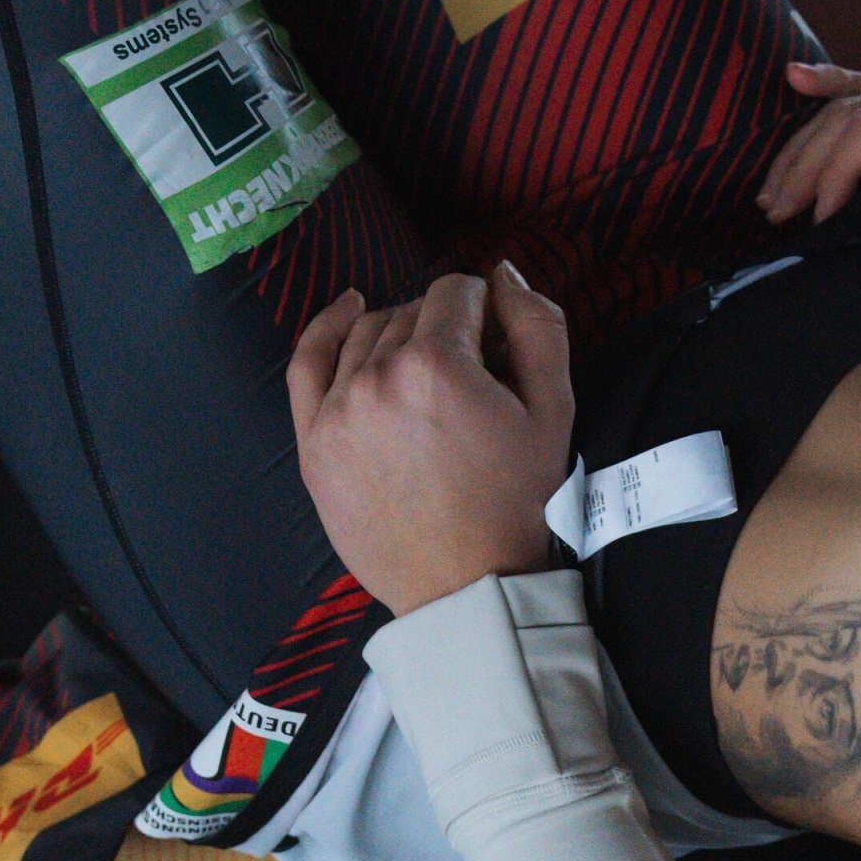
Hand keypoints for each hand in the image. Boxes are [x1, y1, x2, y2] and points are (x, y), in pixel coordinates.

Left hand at [284, 260, 573, 617]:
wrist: (466, 586)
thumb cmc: (515, 503)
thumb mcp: (554, 412)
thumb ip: (538, 328)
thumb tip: (506, 274)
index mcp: (438, 366)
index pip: (456, 292)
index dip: (485, 310)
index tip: (497, 344)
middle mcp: (377, 377)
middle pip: (412, 311)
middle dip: (447, 328)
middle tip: (473, 375)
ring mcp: (337, 409)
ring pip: (367, 332)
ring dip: (401, 334)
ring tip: (430, 370)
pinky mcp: (313, 441)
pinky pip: (307, 361)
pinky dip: (326, 328)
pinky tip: (348, 309)